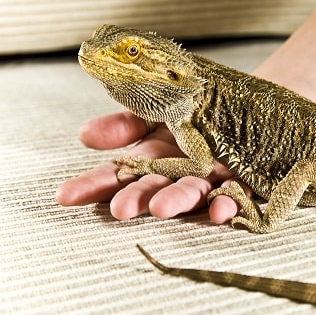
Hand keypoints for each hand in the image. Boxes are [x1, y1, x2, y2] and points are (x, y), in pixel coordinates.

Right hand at [56, 111, 251, 222]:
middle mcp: (182, 172)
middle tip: (119, 210)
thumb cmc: (197, 107)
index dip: (95, 183)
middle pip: (155, 187)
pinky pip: (238, 195)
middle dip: (137, 198)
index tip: (67, 196)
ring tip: (160, 209)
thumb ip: (125, 123)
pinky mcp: (245, 183)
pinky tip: (220, 211)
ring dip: (177, 202)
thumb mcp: (156, 109)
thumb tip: (84, 136)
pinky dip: (228, 204)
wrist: (248, 103)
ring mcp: (213, 180)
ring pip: (193, 193)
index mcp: (157, 156)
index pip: (121, 173)